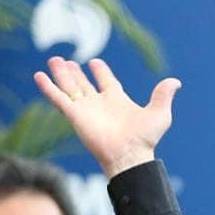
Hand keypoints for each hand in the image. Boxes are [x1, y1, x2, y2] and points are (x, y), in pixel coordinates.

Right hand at [33, 56, 179, 177]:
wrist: (130, 154)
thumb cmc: (145, 138)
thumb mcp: (159, 113)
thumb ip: (163, 95)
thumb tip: (175, 82)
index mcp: (117, 100)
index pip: (106, 81)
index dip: (100, 71)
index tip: (94, 62)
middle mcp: (99, 103)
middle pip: (83, 83)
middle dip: (74, 72)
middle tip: (65, 60)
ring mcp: (85, 109)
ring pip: (69, 87)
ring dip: (61, 74)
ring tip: (54, 60)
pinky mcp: (75, 115)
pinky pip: (58, 98)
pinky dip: (48, 88)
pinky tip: (38, 76)